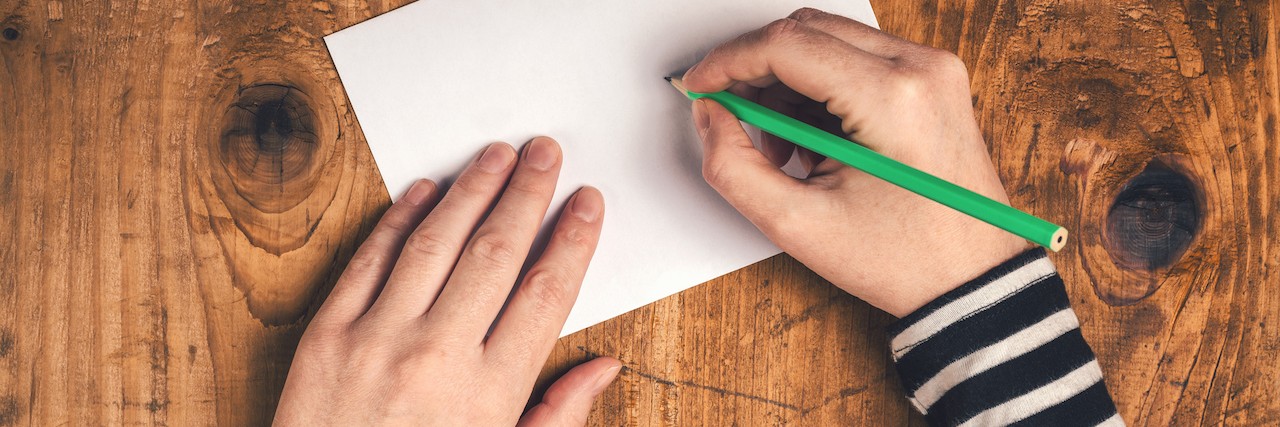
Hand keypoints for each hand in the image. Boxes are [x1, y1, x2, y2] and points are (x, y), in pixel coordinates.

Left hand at [274, 137, 620, 425]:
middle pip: (496, 253)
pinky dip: (397, 220)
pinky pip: (368, 261)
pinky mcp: (325, 336)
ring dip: (470, 190)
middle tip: (547, 154)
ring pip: (435, 243)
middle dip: (527, 194)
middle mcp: (435, 357)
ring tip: (496, 155)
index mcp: (489, 393)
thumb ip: (557, 417)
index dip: (572, 240)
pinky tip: (424, 192)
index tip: (587, 204)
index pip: (545, 293)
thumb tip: (604, 367)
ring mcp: (376, 340)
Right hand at [683, 8, 1029, 316]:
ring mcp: (933, 70)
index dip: (728, 62)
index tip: (699, 87)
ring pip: (829, 40)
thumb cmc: (903, 260)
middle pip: (806, 31)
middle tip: (729, 116)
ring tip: (782, 147)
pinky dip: (820, 89)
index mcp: (892, 98)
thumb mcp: (798, 225)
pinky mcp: (933, 81)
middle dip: (755, 68)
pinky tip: (814, 141)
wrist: (972, 281)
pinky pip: (858, 59)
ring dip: (788, 82)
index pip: (786, 44)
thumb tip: (710, 116)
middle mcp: (920, 68)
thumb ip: (733, 166)